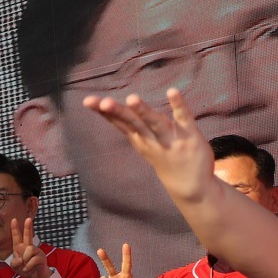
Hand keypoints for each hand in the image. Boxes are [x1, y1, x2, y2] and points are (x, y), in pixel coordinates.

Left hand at [8, 217, 50, 277]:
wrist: (34, 277)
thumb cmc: (23, 269)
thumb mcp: (15, 266)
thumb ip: (15, 262)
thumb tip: (20, 259)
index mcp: (20, 247)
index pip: (16, 237)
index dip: (15, 229)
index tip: (13, 220)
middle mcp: (28, 247)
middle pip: (27, 236)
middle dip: (27, 227)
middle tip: (28, 219)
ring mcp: (36, 251)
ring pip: (30, 249)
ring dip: (25, 259)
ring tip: (25, 265)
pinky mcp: (41, 257)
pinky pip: (33, 259)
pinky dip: (28, 265)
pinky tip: (27, 268)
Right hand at [82, 89, 212, 204]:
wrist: (189, 186)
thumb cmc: (165, 159)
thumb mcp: (142, 144)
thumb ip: (129, 127)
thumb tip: (108, 110)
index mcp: (139, 139)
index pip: (119, 123)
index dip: (103, 112)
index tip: (87, 101)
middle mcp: (150, 139)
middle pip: (132, 123)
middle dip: (117, 111)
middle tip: (103, 102)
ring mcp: (169, 138)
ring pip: (153, 122)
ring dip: (142, 111)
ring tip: (131, 98)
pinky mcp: (189, 136)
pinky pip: (183, 118)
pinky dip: (178, 105)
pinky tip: (172, 91)